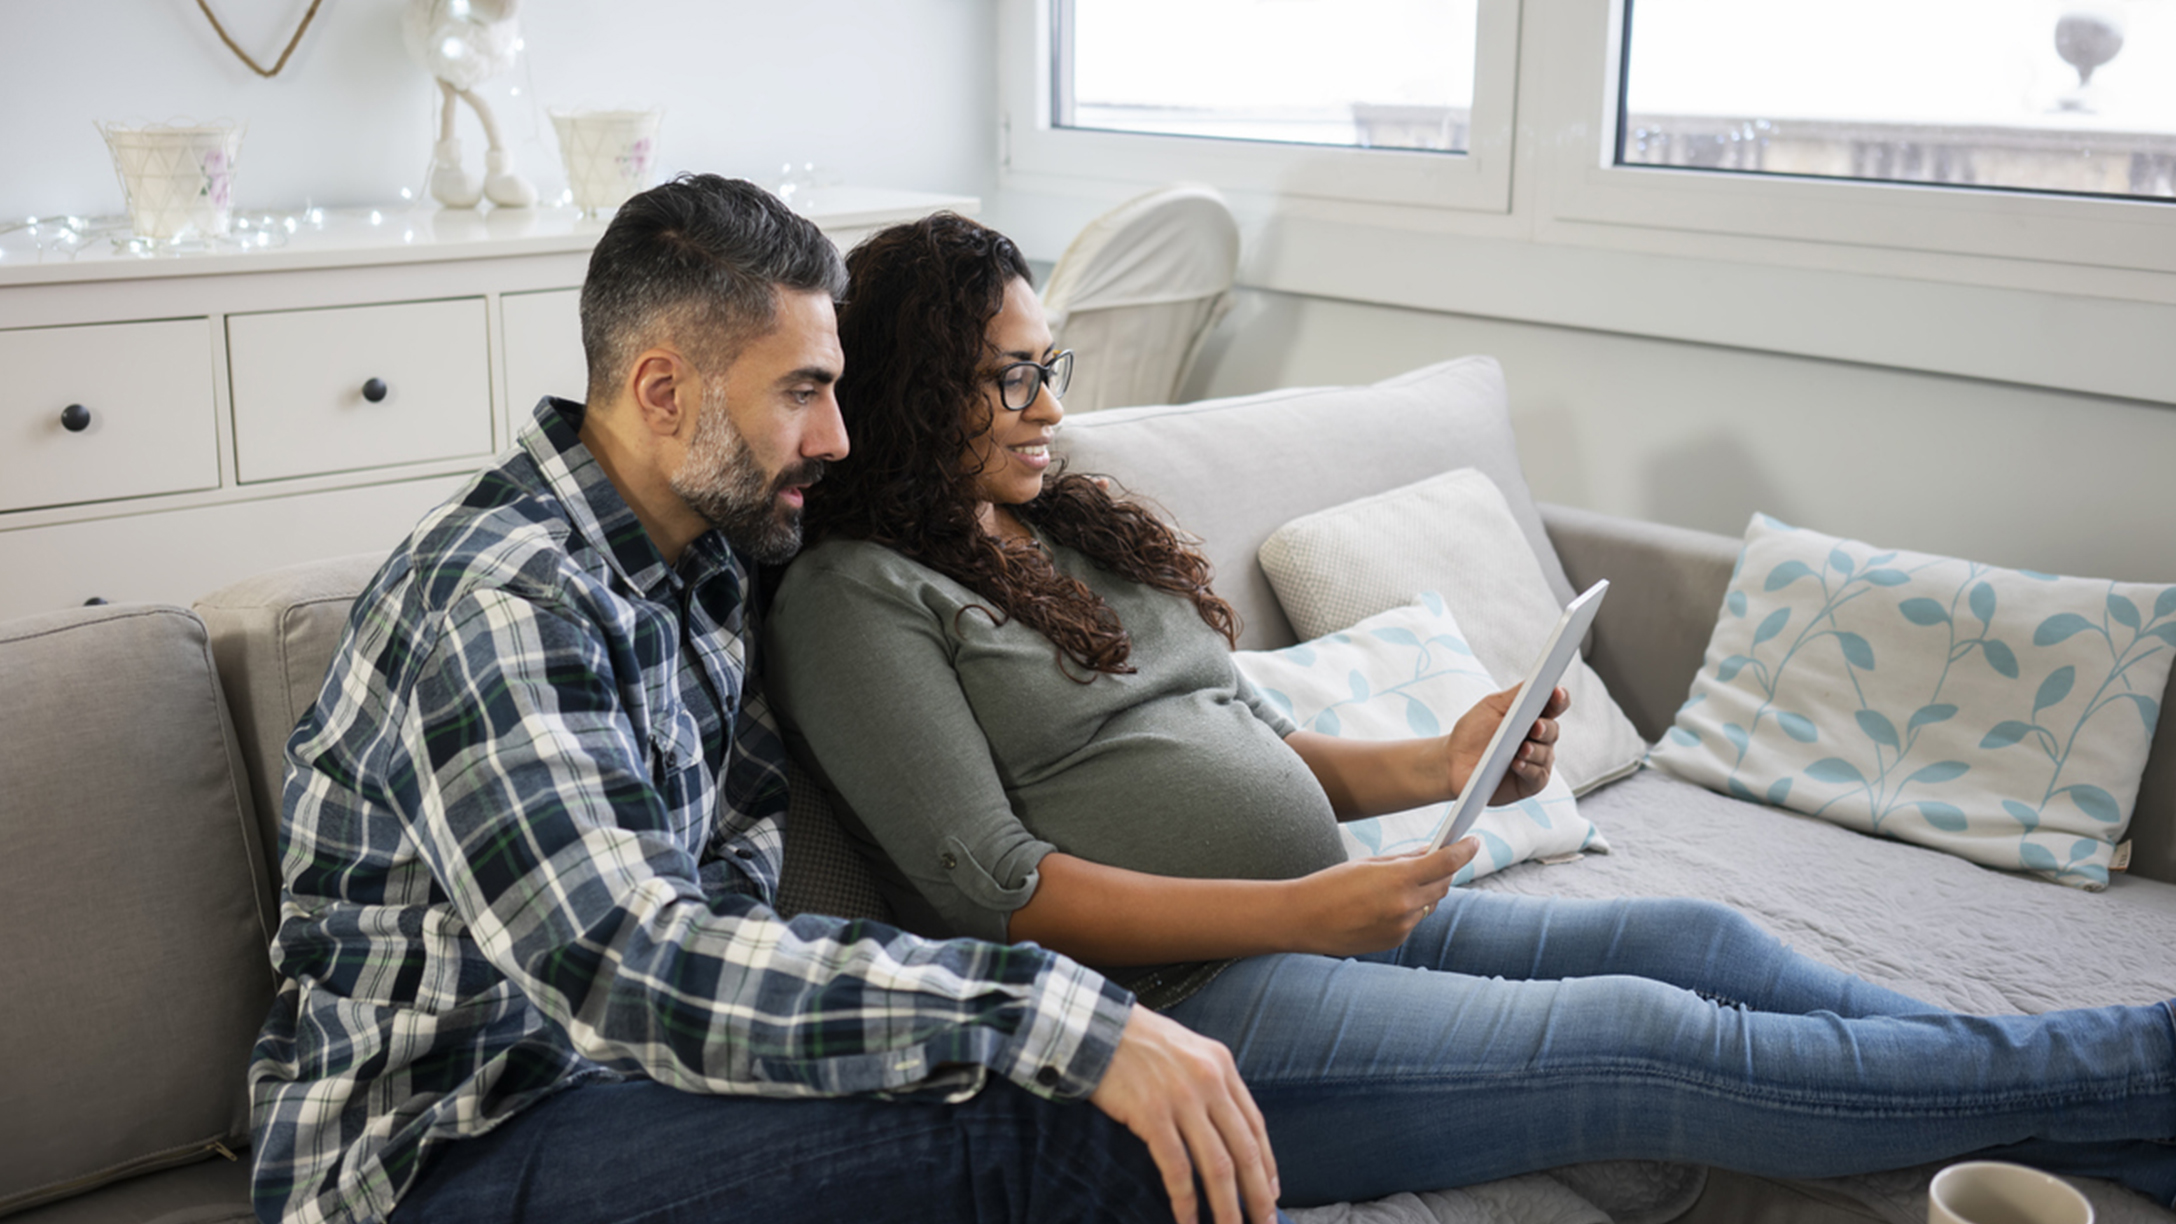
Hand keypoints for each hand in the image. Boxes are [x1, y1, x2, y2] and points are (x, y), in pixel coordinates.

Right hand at [1089, 1005, 1280, 1223]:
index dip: (1267, 1164)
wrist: (1095, 1027)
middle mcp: (1209, 1081)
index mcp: (1222, 1065)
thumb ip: (1210, 1082)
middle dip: (1258, 1195)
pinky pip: (1176, 1168)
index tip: (1272, 1192)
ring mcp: (1182, 1099)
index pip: (1255, 1125)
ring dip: (1227, 1207)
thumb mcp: (1188, 1050)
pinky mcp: (1152, 1114)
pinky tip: (1187, 1220)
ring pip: (1217, 1165)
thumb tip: (1224, 1126)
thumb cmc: (1138, 1041)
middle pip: (1244, 1150)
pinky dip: (1185, 1200)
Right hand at [1287, 840, 1474, 956]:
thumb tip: (1432, 853)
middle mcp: (1405, 906)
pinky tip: (1385, 905)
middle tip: (1439, 859)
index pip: (1446, 863)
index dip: (1464, 850)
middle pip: (1443, 885)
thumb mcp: (1368, 864)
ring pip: (1429, 905)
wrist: (1303, 920)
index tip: (1474, 841)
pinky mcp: (1395, 941)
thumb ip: (1404, 860)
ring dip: (1425, 892)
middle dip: (1443, 871)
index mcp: (1398, 879)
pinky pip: (1413, 921)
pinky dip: (1408, 910)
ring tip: (1402, 883)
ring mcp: (1401, 927)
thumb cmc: (1330, 885)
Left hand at [1447, 684, 1569, 805]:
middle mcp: (1539, 739)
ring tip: (1522, 749)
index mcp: (1532, 716)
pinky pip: (1538, 776)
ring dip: (1535, 751)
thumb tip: (1537, 680)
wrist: (1453, 761)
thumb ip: (1516, 695)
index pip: (1554, 705)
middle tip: (1536, 726)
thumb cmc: (1473, 732)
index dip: (1559, 698)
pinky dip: (1529, 769)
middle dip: (1546, 727)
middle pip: (1553, 730)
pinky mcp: (1530, 782)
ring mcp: (1536, 761)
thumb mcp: (1492, 707)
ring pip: (1546, 754)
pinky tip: (1518, 764)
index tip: (1557, 692)